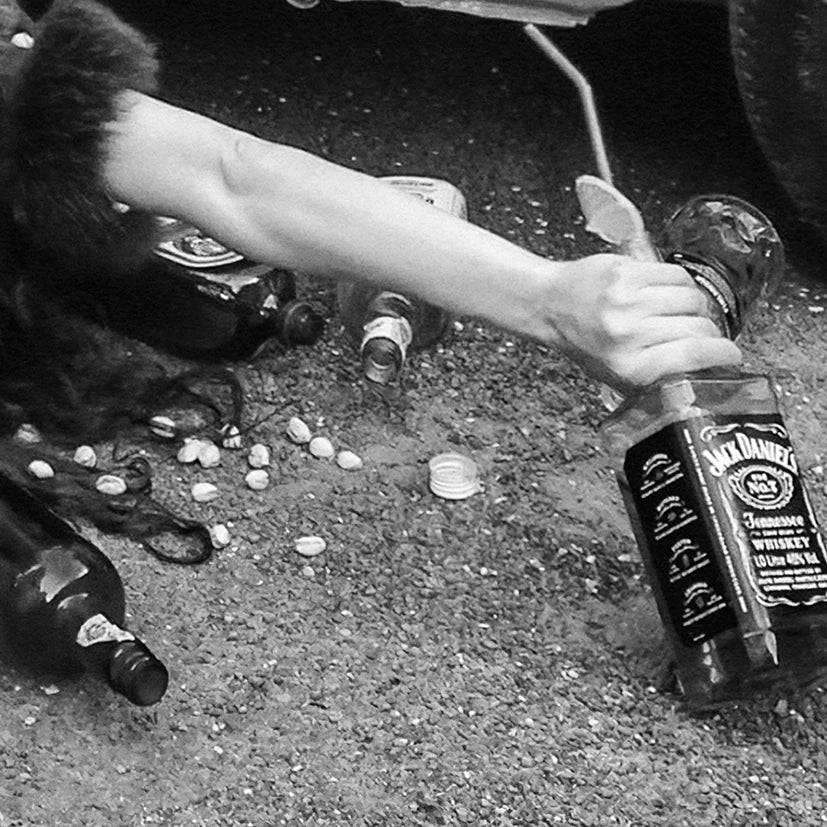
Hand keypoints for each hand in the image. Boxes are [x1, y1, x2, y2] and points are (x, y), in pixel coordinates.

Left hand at [541, 254, 742, 390]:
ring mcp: (627, 300)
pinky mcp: (626, 271)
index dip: (723, 354)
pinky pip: (676, 274)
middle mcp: (628, 333)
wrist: (551, 306)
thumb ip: (660, 375)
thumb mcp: (618, 375)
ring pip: (692, 297)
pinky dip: (681, 284)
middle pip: (698, 326)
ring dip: (695, 306)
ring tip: (681, 312)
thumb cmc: (586, 343)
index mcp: (629, 367)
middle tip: (703, 334)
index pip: (695, 355)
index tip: (731, 355)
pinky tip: (669, 292)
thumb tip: (708, 368)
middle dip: (709, 332)